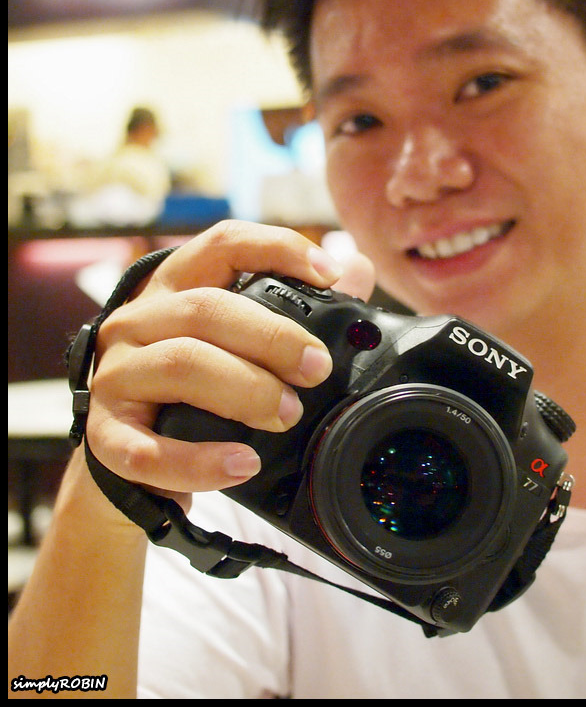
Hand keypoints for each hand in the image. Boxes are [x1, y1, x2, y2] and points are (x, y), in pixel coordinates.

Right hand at [86, 221, 372, 502]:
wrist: (126, 455)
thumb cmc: (193, 384)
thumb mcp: (237, 338)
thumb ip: (299, 305)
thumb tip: (357, 270)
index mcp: (175, 286)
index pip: (223, 243)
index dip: (278, 248)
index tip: (330, 273)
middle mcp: (136, 320)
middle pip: (205, 309)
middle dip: (272, 337)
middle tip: (317, 369)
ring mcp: (115, 375)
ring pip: (179, 365)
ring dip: (243, 390)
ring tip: (288, 415)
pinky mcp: (105, 435)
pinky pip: (146, 448)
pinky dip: (198, 461)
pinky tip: (241, 464)